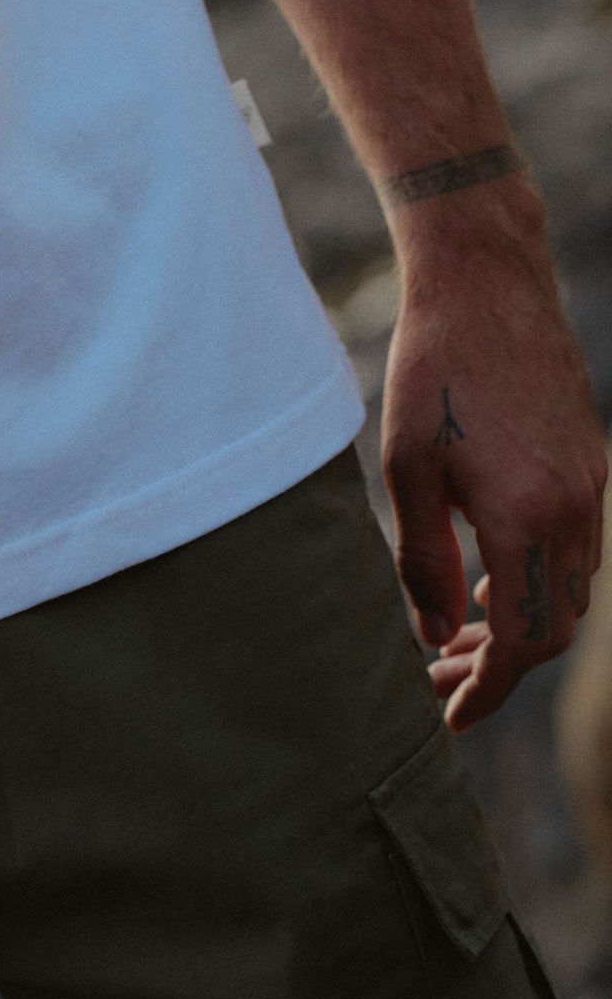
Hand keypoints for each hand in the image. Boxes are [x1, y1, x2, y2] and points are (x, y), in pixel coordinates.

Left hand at [381, 187, 604, 728]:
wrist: (486, 283)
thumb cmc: (432, 370)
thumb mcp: (408, 468)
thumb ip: (424, 561)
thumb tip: (437, 637)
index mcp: (525, 519)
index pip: (522, 645)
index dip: (487, 691)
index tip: (449, 715)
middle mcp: (572, 511)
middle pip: (551, 629)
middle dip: (500, 666)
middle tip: (442, 673)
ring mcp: (589, 486)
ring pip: (570, 592)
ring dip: (522, 623)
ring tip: (458, 627)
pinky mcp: (590, 462)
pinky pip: (578, 549)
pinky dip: (540, 579)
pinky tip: (491, 571)